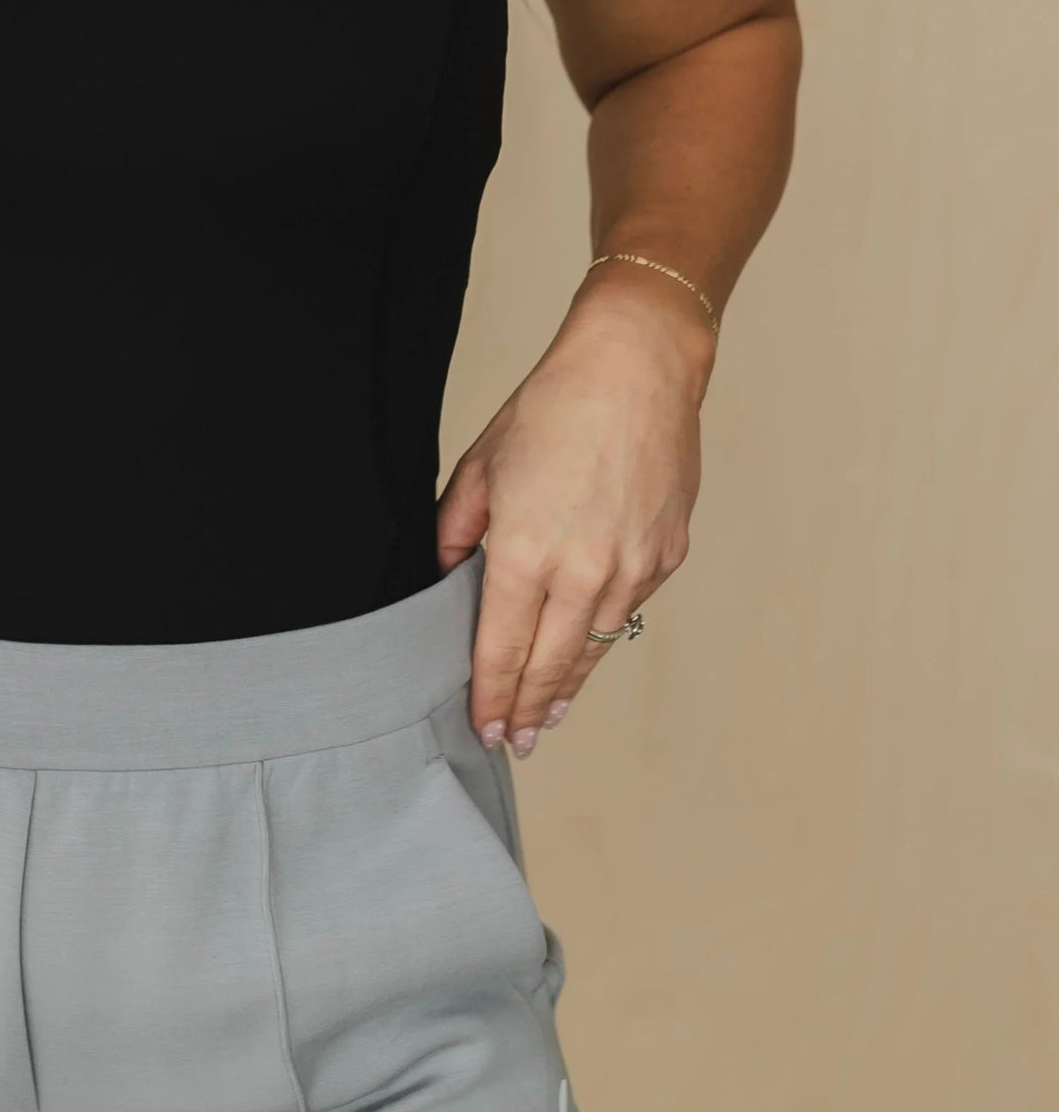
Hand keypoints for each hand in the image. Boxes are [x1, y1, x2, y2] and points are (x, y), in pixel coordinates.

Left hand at [435, 267, 711, 757]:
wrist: (635, 371)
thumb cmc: (552, 409)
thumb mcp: (480, 467)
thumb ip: (456, 532)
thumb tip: (444, 576)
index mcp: (524, 553)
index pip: (500, 651)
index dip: (489, 698)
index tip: (483, 728)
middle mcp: (582, 572)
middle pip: (549, 667)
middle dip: (527, 711)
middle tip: (514, 740)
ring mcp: (632, 569)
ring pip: (594, 649)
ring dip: (567, 686)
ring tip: (547, 715)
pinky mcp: (666, 557)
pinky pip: (627, 610)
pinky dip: (603, 635)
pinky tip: (587, 649)